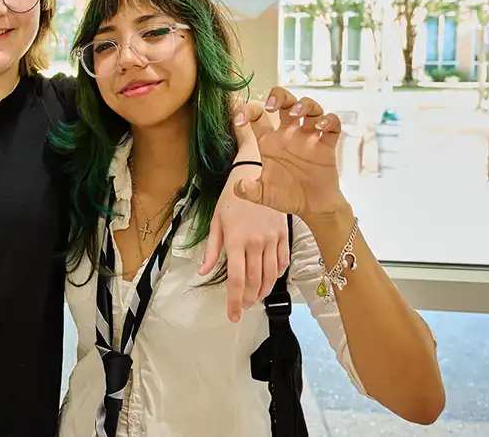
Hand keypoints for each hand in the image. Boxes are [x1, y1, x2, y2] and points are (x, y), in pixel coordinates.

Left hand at [203, 102, 287, 322]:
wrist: (256, 173)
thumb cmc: (231, 196)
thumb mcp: (215, 221)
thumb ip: (211, 249)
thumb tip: (203, 272)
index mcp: (236, 240)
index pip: (236, 279)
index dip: (234, 301)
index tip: (232, 315)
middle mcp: (256, 242)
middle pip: (254, 282)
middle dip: (247, 300)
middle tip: (241, 308)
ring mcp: (272, 239)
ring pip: (270, 276)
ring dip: (262, 291)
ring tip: (254, 299)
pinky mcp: (284, 234)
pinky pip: (283, 262)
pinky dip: (276, 275)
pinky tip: (268, 279)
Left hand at [234, 87, 347, 220]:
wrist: (311, 208)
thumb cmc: (287, 196)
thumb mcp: (263, 194)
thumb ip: (249, 189)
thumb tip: (238, 187)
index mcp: (270, 141)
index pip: (258, 117)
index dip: (247, 111)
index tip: (240, 121)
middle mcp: (289, 134)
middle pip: (285, 102)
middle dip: (278, 96)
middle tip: (271, 106)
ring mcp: (308, 137)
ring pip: (309, 107)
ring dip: (303, 104)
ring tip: (295, 114)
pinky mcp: (326, 145)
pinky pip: (333, 124)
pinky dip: (329, 120)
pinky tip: (320, 127)